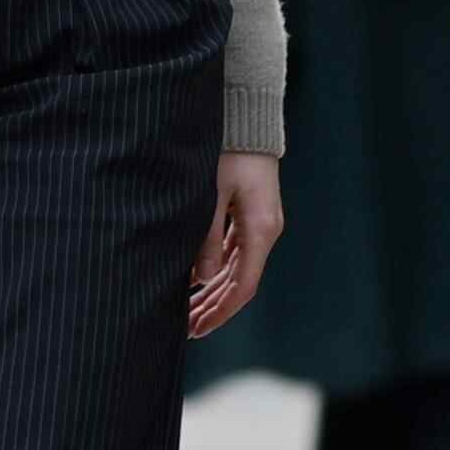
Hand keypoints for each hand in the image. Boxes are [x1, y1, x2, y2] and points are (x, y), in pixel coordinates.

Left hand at [186, 149, 283, 339]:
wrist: (247, 119)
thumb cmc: (228, 152)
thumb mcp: (211, 194)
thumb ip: (206, 237)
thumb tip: (200, 279)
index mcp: (260, 230)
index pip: (243, 286)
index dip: (221, 312)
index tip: (197, 330)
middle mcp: (264, 231)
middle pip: (239, 282)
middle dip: (213, 308)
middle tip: (185, 329)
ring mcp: (258, 223)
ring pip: (235, 269)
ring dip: (212, 292)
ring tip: (187, 312)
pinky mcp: (249, 214)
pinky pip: (233, 252)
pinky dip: (216, 270)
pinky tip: (196, 282)